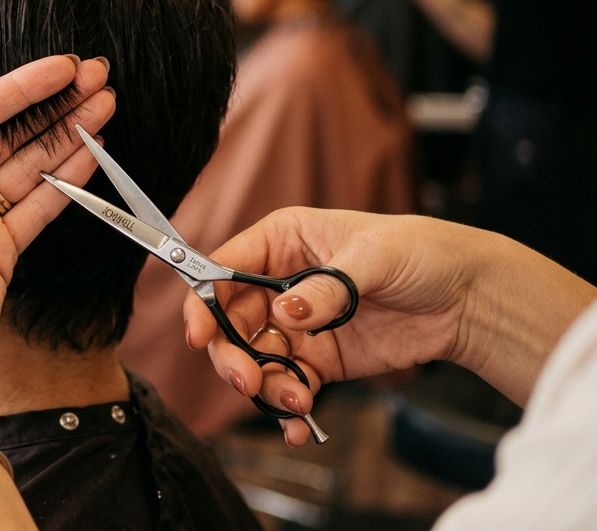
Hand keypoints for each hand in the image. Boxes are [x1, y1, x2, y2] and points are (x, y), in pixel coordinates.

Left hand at [0, 57, 114, 376]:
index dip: (22, 86)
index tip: (63, 65)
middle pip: (11, 131)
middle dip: (55, 103)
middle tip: (97, 77)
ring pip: (32, 163)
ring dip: (69, 133)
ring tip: (106, 105)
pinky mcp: (0, 246)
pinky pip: (41, 203)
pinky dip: (69, 178)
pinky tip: (94, 151)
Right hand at [184, 209, 519, 444]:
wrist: (466, 297)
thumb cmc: (419, 252)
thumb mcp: (372, 257)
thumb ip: (327, 286)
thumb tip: (287, 313)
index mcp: (281, 240)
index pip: (225, 269)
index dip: (204, 301)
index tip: (199, 335)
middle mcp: (280, 284)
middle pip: (232, 322)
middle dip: (233, 355)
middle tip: (246, 382)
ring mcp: (298, 325)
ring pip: (256, 359)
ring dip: (265, 386)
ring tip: (294, 404)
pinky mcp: (319, 359)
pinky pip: (288, 384)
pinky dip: (287, 407)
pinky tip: (298, 424)